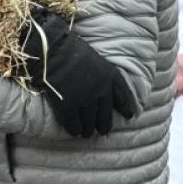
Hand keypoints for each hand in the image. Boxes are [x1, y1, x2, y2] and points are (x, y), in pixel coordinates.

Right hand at [20, 6, 138, 136]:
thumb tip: (101, 87)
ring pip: (89, 123)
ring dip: (88, 130)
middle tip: (102, 131)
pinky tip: (73, 131)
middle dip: (104, 125)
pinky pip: (73, 124)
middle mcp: (101, 91)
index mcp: (110, 76)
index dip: (126, 108)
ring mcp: (84, 100)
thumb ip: (101, 74)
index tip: (129, 116)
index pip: (122, 97)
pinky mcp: (68, 107)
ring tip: (85, 133)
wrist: (53, 51)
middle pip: (105, 115)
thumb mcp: (95, 59)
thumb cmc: (70, 50)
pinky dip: (74, 130)